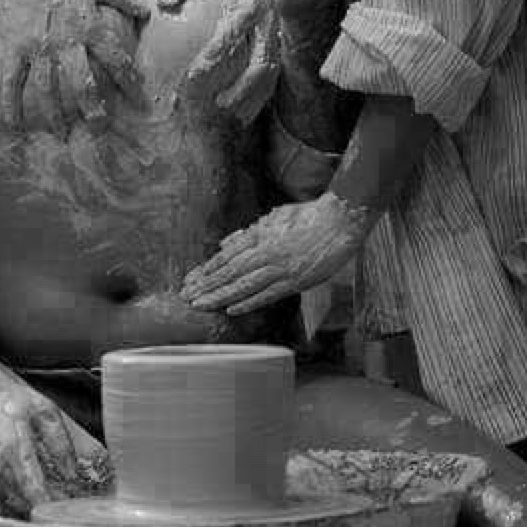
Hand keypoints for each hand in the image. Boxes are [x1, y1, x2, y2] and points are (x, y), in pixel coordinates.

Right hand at [0, 0, 148, 132]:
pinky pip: (12, 81)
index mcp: (90, 26)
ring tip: (62, 134)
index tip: (140, 103)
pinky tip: (15, 124)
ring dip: (55, 115)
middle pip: (82, 84)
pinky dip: (11, 104)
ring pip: (48, 89)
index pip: (117, 60)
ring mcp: (39, 47)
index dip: (130, 83)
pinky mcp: (15, 47)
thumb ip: (120, 0)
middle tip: (100, 130)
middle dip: (93, 110)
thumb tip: (146, 10)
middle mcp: (67, 41)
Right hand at [0, 357, 111, 514]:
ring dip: (36, 508)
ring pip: (14, 504)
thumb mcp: (45, 412)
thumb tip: (72, 473)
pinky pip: (6, 497)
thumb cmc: (12, 400)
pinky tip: (39, 500)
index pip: (33, 489)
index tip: (69, 509)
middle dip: (48, 509)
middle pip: (25, 502)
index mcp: (13, 449)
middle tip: (70, 509)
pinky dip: (23, 502)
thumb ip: (60, 443)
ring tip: (59, 507)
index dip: (51, 504)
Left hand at [158, 0, 278, 123]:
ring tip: (237, 116)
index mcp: (246, 2)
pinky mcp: (281, 31)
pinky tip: (253, 104)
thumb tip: (159, 1)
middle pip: (258, 62)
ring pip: (271, 68)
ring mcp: (277, 26)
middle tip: (219, 107)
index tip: (190, 82)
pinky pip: (277, 64)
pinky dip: (266, 87)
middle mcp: (266, 18)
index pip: (226, 41)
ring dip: (256, 94)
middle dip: (241, 89)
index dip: (208, 65)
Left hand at [180, 191, 372, 314]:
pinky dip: (249, 302)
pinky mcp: (296, 280)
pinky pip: (268, 294)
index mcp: (260, 235)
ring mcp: (281, 267)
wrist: (340, 220)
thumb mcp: (274, 217)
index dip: (207, 270)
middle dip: (206, 286)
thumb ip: (250, 232)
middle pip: (230, 271)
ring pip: (244, 285)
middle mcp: (266, 252)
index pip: (227, 256)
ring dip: (221, 296)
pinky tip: (232, 310)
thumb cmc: (308, 216)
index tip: (190, 280)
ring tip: (201, 305)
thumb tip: (225, 243)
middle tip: (187, 297)